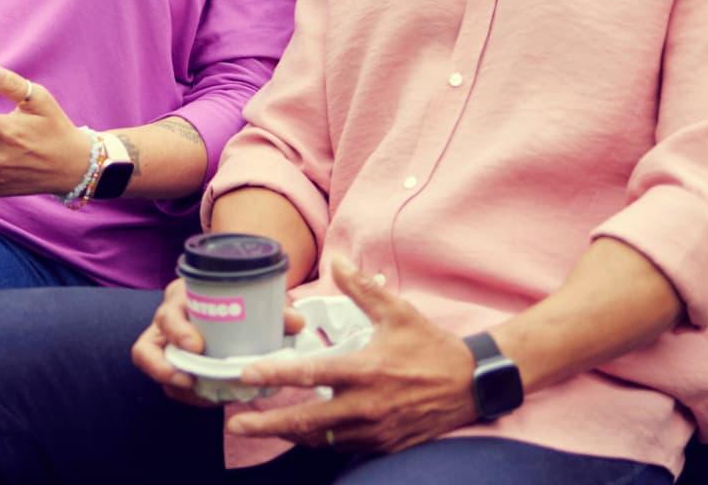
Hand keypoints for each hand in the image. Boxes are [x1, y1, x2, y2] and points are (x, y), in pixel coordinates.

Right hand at [131, 279, 306, 408]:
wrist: (230, 299)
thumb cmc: (238, 295)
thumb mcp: (254, 297)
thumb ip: (275, 308)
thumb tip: (296, 322)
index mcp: (184, 297)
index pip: (167, 313)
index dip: (178, 332)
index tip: (197, 346)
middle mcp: (168, 320)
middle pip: (147, 344)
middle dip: (164, 367)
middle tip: (189, 381)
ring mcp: (165, 343)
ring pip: (151, 368)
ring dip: (173, 385)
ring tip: (198, 394)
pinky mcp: (171, 362)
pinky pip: (168, 383)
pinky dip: (185, 394)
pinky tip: (207, 398)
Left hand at [227, 258, 478, 452]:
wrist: (470, 385)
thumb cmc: (430, 346)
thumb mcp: (398, 311)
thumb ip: (362, 288)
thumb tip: (336, 260)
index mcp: (365, 369)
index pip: (310, 374)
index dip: (275, 374)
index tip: (245, 375)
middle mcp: (365, 406)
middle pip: (306, 421)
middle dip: (268, 425)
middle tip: (236, 423)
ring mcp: (373, 431)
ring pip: (321, 439)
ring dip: (290, 435)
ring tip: (262, 427)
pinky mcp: (383, 445)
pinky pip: (342, 446)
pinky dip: (319, 440)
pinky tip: (303, 433)